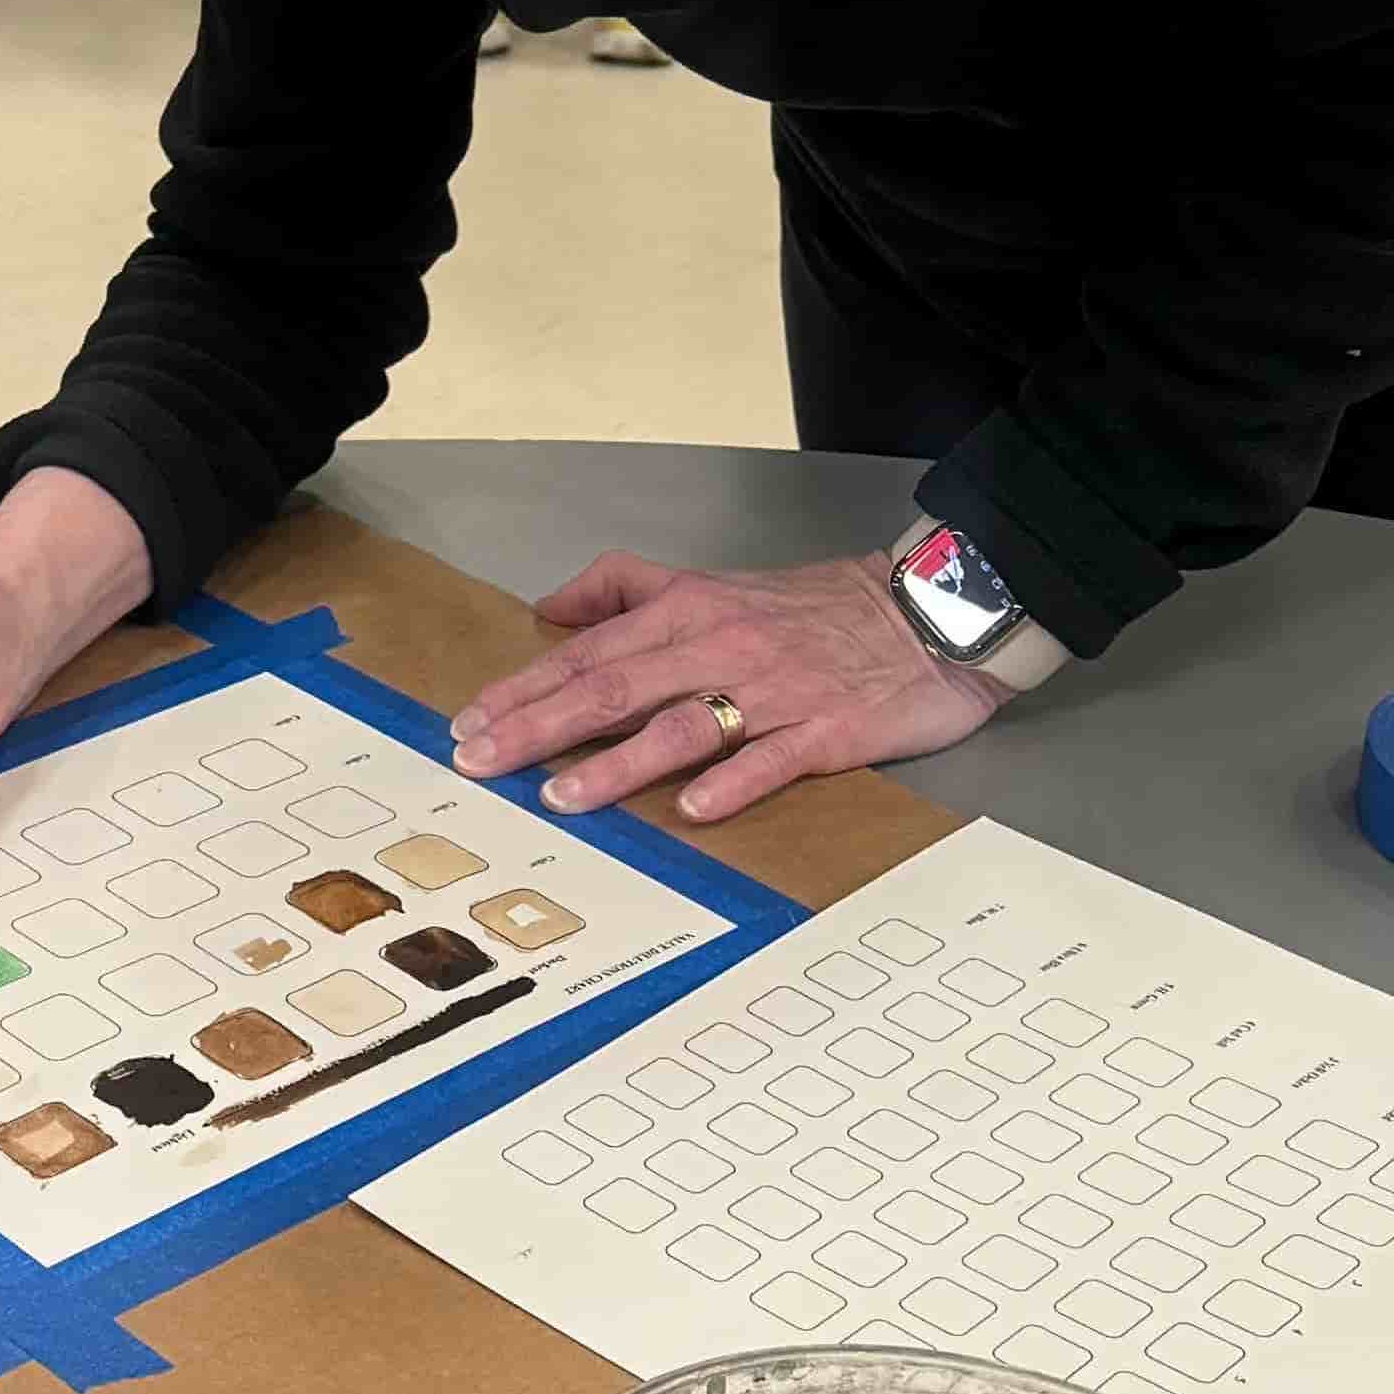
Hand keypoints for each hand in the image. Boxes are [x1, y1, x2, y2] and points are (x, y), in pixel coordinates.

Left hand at [450, 549, 1015, 821]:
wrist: (925, 613)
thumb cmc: (809, 606)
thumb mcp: (710, 582)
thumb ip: (626, 586)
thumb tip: (549, 607)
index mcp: (686, 611)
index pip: (587, 652)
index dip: (524, 688)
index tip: (468, 721)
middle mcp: (719, 646)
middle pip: (614, 687)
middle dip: (539, 727)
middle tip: (480, 761)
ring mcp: (772, 691)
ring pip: (680, 728)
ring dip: (616, 764)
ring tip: (560, 797)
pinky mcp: (826, 730)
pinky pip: (772, 759)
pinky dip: (731, 784)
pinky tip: (693, 811)